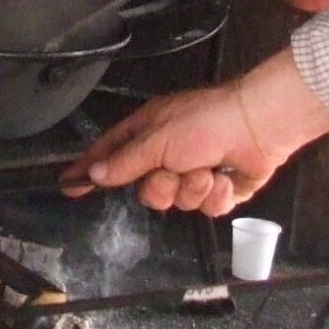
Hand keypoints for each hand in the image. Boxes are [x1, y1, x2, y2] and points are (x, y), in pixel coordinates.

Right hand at [61, 51, 328, 213]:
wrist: (259, 126)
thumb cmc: (207, 121)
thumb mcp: (159, 140)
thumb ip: (125, 161)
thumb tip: (95, 173)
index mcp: (148, 133)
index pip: (109, 155)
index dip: (89, 171)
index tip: (69, 186)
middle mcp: (169, 154)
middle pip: (145, 191)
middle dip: (161, 187)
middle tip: (174, 172)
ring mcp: (194, 172)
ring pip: (177, 202)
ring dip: (193, 189)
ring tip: (207, 171)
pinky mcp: (219, 189)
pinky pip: (206, 208)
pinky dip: (217, 195)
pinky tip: (225, 178)